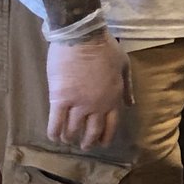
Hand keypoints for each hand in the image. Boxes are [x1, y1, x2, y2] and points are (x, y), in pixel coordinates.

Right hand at [46, 29, 133, 149]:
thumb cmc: (105, 48)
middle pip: (92, 131)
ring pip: (72, 130)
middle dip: (88, 142)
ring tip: (67, 141)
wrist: (83, 37)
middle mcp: (97, 105)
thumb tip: (130, 105)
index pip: (111, 125)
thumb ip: (127, 88)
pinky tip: (53, 136)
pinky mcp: (59, 99)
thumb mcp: (124, 66)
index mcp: (114, 98)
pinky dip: (54, 132)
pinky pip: (55, 122)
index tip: (101, 143)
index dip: (105, 137)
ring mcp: (78, 104)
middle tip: (83, 146)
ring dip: (70, 138)